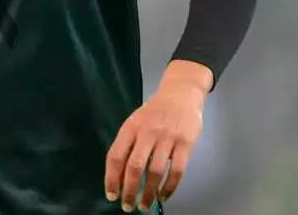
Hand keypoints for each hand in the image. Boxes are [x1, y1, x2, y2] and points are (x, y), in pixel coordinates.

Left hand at [104, 62, 210, 211]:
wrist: (181, 93)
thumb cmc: (155, 111)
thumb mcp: (136, 121)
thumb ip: (128, 143)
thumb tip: (118, 174)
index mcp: (131, 127)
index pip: (116, 155)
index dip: (111, 177)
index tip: (111, 195)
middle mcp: (147, 132)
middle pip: (134, 166)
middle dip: (129, 189)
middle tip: (127, 206)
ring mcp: (167, 138)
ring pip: (155, 171)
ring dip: (149, 192)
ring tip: (144, 205)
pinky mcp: (186, 143)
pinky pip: (177, 171)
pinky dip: (170, 187)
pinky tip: (163, 196)